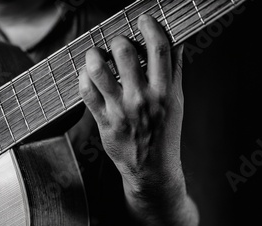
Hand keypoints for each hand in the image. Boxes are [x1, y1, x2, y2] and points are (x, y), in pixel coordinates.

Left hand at [79, 14, 183, 193]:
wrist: (152, 170)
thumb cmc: (165, 133)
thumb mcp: (176, 102)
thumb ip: (174, 71)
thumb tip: (174, 42)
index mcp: (166, 92)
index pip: (159, 49)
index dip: (150, 27)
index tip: (144, 18)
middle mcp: (143, 99)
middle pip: (124, 53)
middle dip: (118, 40)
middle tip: (117, 43)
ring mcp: (121, 111)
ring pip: (99, 70)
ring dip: (94, 55)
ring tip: (96, 55)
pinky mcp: (104, 122)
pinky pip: (86, 92)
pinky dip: (84, 78)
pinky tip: (88, 75)